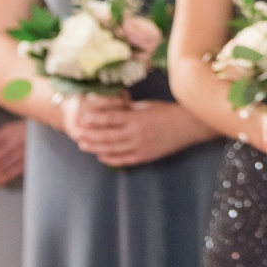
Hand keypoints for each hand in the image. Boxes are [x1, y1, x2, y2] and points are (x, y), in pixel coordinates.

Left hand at [64, 94, 206, 167]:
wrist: (188, 125)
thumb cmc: (167, 111)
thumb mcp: (146, 106)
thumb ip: (128, 109)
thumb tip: (110, 107)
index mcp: (136, 118)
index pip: (109, 119)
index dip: (94, 119)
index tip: (83, 118)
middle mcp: (136, 134)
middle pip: (107, 136)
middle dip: (90, 135)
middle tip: (77, 134)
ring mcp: (140, 147)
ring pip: (112, 149)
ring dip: (96, 148)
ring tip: (84, 145)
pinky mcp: (146, 156)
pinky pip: (124, 160)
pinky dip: (111, 159)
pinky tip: (102, 157)